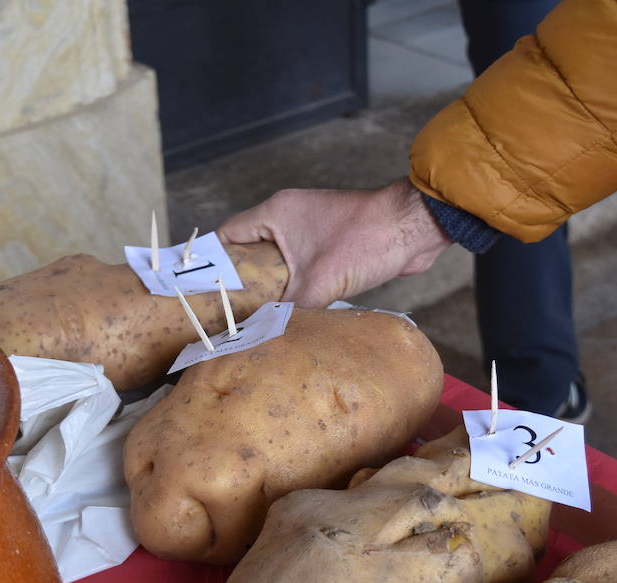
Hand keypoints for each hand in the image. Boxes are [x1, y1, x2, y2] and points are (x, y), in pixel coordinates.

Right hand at [218, 178, 451, 307]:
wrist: (414, 229)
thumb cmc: (364, 241)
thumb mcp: (318, 282)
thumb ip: (287, 309)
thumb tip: (265, 336)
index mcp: (276, 213)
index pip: (228, 235)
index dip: (212, 262)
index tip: (202, 290)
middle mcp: (289, 216)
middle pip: (250, 250)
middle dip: (240, 281)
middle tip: (225, 312)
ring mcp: (311, 229)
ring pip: (277, 261)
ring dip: (270, 286)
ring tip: (253, 316)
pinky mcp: (331, 244)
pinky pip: (301, 266)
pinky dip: (293, 286)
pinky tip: (289, 311)